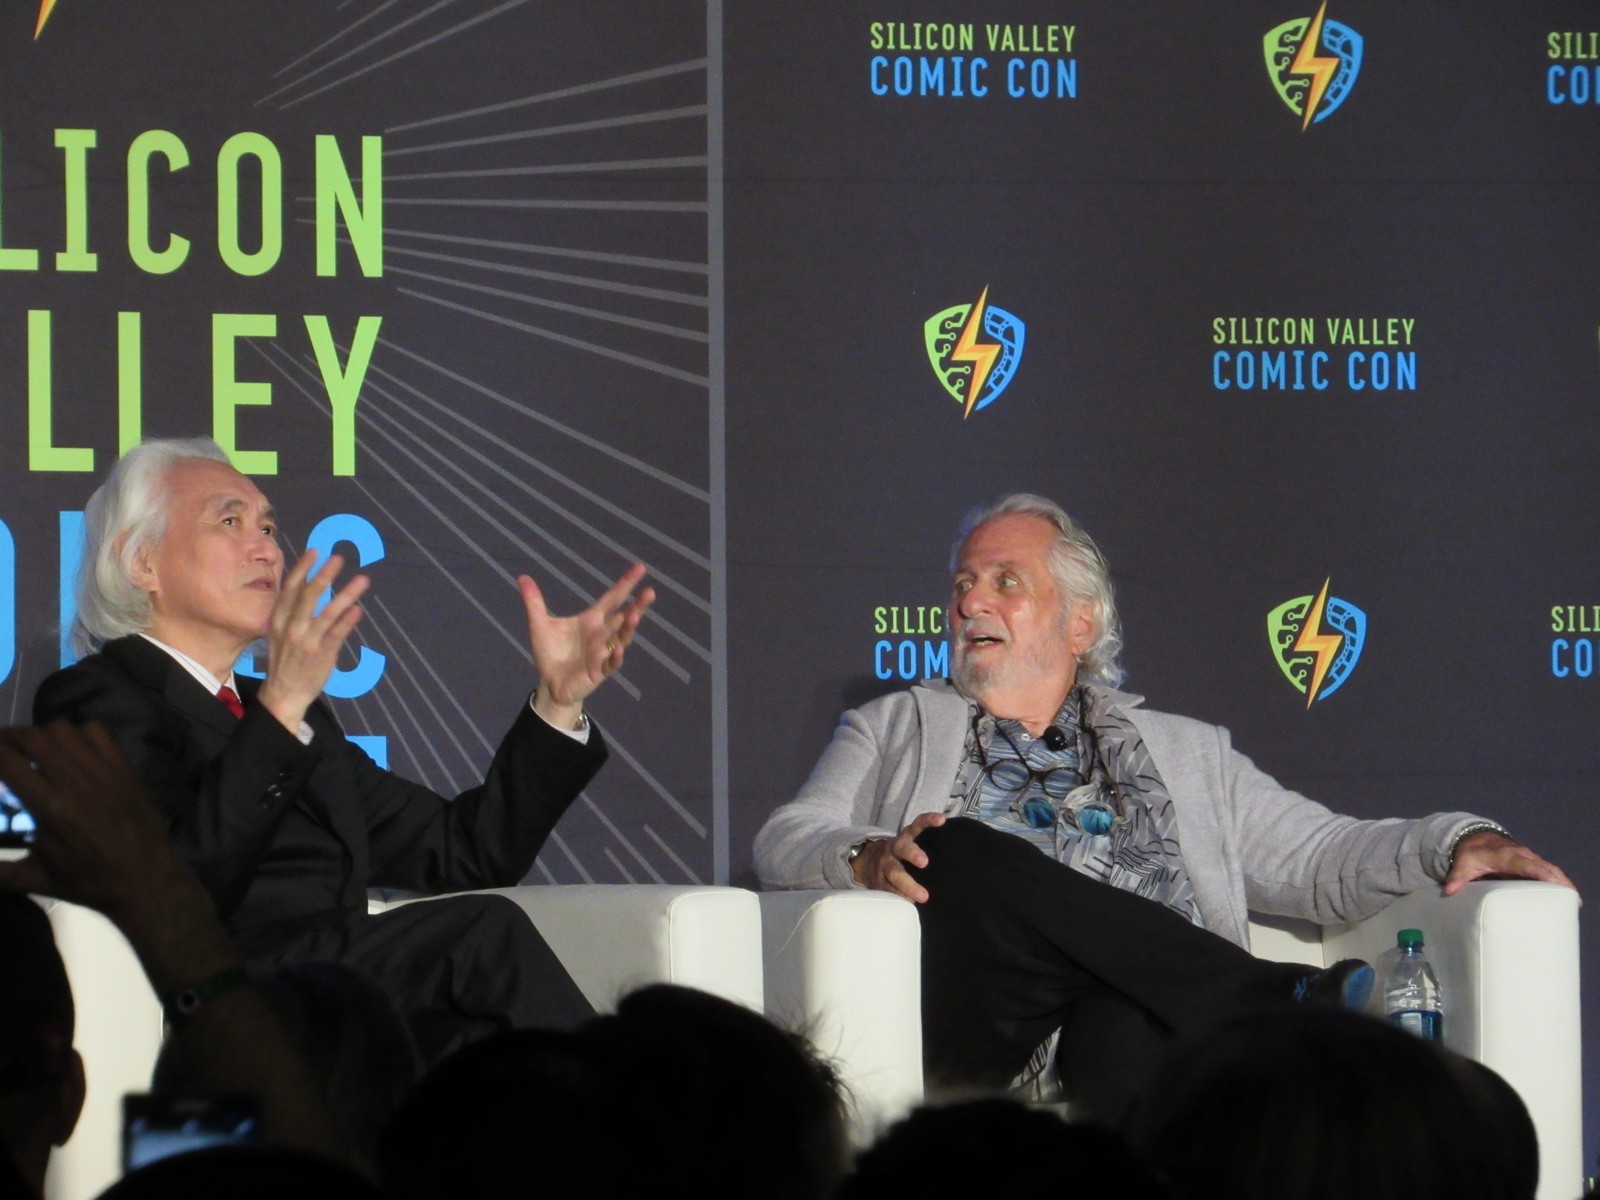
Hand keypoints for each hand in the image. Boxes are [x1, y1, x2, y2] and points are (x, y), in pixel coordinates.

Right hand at [0, 722, 197, 920]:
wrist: (147, 878)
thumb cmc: (90, 882)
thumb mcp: (37, 879)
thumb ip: (1, 871)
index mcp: (51, 807)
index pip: (10, 763)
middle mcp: (76, 781)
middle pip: (35, 738)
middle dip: (11, 736)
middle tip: (2, 744)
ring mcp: (105, 771)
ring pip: (65, 731)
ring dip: (43, 733)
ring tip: (35, 746)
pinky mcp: (125, 768)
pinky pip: (98, 733)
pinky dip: (78, 733)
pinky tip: (71, 749)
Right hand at [256, 550, 367, 732]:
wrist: (283, 694)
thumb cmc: (285, 659)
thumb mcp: (278, 631)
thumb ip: (291, 610)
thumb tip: (306, 583)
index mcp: (277, 619)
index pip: (290, 589)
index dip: (302, 568)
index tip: (315, 550)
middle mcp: (291, 628)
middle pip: (308, 596)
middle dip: (324, 575)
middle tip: (339, 558)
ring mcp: (307, 641)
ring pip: (328, 613)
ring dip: (346, 594)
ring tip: (362, 579)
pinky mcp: (322, 654)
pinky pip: (337, 634)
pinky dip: (348, 621)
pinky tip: (359, 609)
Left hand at [521, 563, 655, 728]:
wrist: (549, 682)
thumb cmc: (550, 653)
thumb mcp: (539, 625)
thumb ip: (534, 602)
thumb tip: (522, 577)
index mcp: (592, 620)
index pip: (612, 598)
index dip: (626, 584)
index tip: (640, 568)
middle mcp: (602, 634)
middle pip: (623, 617)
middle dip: (637, 605)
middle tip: (649, 592)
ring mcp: (603, 652)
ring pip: (621, 638)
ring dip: (628, 628)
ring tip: (634, 616)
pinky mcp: (599, 671)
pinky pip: (610, 663)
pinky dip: (615, 656)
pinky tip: (618, 649)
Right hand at [850, 812, 945, 902]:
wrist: (868, 863)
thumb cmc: (902, 854)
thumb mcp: (911, 843)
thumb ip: (929, 843)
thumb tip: (959, 854)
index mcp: (907, 836)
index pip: (918, 824)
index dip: (928, 820)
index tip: (941, 820)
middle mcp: (895, 848)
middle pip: (902, 848)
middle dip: (912, 853)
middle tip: (924, 862)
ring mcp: (886, 865)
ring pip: (895, 874)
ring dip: (909, 885)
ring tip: (923, 896)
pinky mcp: (880, 881)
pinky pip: (890, 890)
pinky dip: (901, 897)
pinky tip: (911, 903)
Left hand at [1442, 831, 1576, 896]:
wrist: (1475, 840)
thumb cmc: (1470, 855)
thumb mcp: (1462, 864)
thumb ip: (1457, 876)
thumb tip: (1449, 890)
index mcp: (1506, 856)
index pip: (1527, 864)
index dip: (1541, 873)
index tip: (1555, 884)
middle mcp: (1522, 855)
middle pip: (1545, 867)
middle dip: (1559, 881)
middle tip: (1572, 900)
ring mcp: (1529, 858)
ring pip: (1550, 869)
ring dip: (1563, 882)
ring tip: (1575, 902)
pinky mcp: (1532, 863)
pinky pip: (1549, 871)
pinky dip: (1559, 881)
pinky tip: (1568, 897)